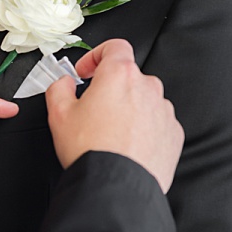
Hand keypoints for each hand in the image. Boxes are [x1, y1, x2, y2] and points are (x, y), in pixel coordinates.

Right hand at [46, 39, 183, 191]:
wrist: (116, 185)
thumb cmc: (91, 149)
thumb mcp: (58, 114)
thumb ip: (58, 87)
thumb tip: (63, 84)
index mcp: (120, 75)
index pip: (115, 46)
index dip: (96, 55)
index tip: (86, 72)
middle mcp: (147, 88)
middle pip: (128, 76)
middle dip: (110, 88)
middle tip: (92, 108)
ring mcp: (163, 111)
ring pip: (143, 100)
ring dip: (127, 109)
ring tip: (109, 132)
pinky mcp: (173, 133)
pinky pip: (156, 122)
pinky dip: (142, 128)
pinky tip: (124, 144)